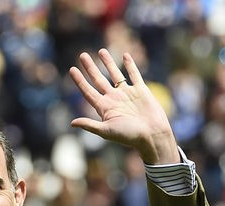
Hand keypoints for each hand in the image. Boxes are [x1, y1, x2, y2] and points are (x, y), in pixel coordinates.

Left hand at [69, 49, 179, 164]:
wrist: (152, 135)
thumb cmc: (129, 136)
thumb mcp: (107, 131)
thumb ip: (90, 125)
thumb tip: (72, 123)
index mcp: (105, 108)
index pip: (88, 91)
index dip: (80, 81)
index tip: (72, 69)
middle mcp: (114, 99)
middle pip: (99, 80)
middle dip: (90, 68)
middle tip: (82, 55)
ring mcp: (127, 94)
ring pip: (115, 74)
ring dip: (108, 63)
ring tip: (101, 51)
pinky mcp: (141, 90)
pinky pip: (134, 75)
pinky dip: (130, 65)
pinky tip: (125, 55)